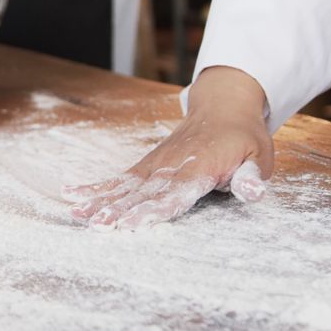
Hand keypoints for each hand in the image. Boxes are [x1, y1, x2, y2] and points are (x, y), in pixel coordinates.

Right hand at [63, 67, 274, 230]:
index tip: (132, 223)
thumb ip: (251, 176)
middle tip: (96, 224)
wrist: (222, 106)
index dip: (152, 210)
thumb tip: (253, 192)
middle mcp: (171, 166)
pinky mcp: (145, 165)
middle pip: (141, 192)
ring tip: (78, 214)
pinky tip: (72, 194)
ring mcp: (155, 164)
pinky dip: (96, 187)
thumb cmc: (242, 137)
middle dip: (117, 209)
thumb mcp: (259, 155)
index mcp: (198, 167)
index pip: (174, 193)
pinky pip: (118, 178)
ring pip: (124, 186)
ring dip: (100, 200)